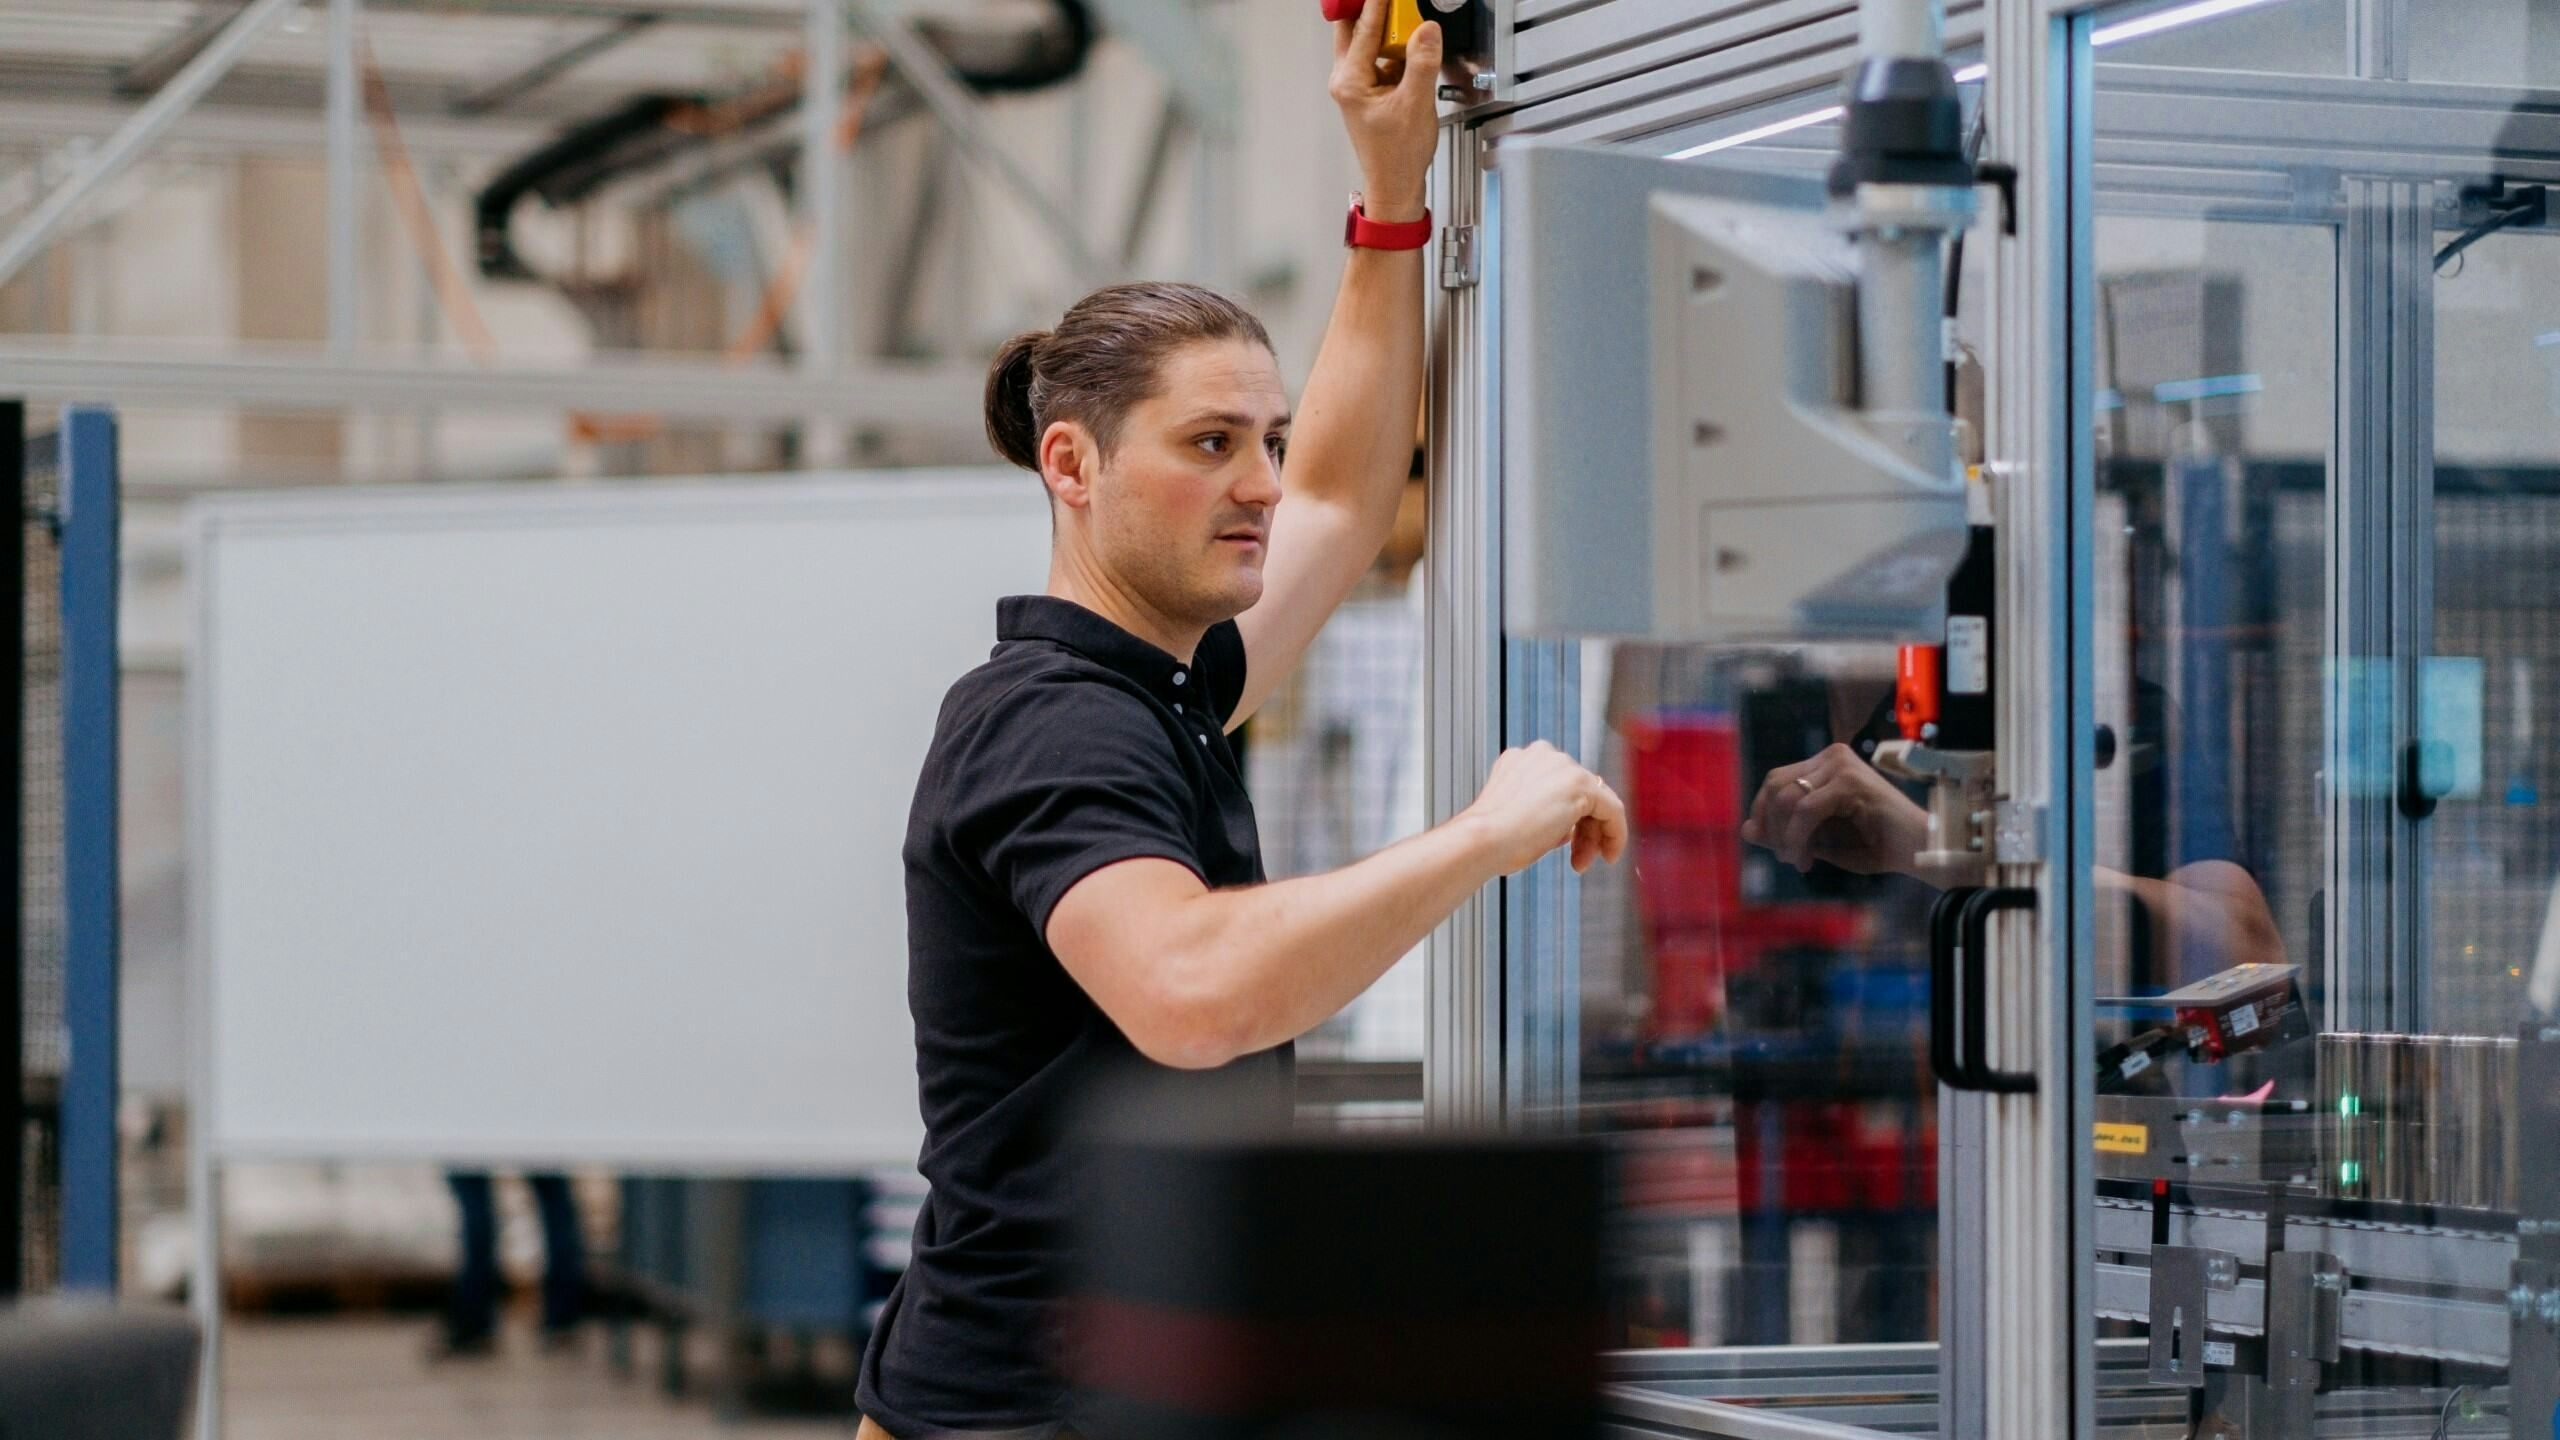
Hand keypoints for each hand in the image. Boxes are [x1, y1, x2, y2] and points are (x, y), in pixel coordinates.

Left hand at [1328, 0, 1440, 222]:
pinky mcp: (1372, 89)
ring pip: (1368, 41)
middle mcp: (1347, 80)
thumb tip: (1427, 30)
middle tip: (1390, 2)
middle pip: (1353, 28)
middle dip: (1370, 11)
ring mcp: (1358, 84)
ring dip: (1386, 28)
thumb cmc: (1396, 156)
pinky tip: (1412, 46)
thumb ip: (1422, 63)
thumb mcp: (1416, 105)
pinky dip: (1395, 47)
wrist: (1396, 185)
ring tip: (1406, 21)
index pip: (1363, 28)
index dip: (1377, 2)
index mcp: (1350, 81)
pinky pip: (1381, 56)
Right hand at [1461, 741, 1629, 875]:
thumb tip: (1568, 828)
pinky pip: (1612, 809)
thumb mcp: (1517, 817)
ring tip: (1581, 864)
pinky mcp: (1582, 785)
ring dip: (1593, 836)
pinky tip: (1610, 854)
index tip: (1565, 846)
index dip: (1567, 821)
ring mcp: (1563, 767)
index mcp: (1522, 759)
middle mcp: (1544, 755)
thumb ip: (1542, 811)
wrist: (1483, 840)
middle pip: (1580, 793)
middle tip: (1578, 861)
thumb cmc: (1491, 838)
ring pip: (1596, 801)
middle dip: (1582, 830)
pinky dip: (1615, 833)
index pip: (1559, 786)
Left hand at [1739, 744, 1928, 876]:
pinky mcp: (1850, 780)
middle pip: (1774, 786)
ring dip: (1785, 836)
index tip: (1777, 849)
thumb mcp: (1819, 841)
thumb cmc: (1876, 845)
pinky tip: (1807, 859)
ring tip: (1800, 861)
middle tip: (1788, 858)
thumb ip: (1784, 833)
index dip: (1764, 815)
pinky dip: (1798, 838)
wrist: (1918, 850)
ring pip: (1786, 797)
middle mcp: (1832, 756)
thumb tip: (1745, 830)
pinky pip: (1806, 809)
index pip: (1775, 782)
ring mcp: (1841, 764)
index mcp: (1826, 764)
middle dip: (1771, 826)